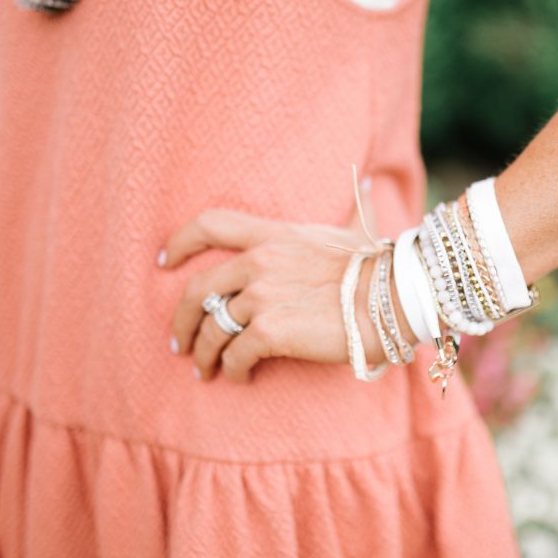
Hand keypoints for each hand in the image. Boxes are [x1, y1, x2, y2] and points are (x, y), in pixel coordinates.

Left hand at [158, 208, 418, 381]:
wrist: (395, 298)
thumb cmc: (379, 267)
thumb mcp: (355, 231)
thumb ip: (352, 209)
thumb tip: (365, 180)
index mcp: (273, 235)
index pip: (210, 225)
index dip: (180, 242)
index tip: (163, 261)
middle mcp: (260, 262)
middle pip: (197, 289)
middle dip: (182, 320)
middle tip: (180, 342)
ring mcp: (262, 297)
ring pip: (212, 329)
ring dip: (204, 353)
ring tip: (206, 370)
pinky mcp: (271, 332)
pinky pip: (235, 354)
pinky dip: (232, 369)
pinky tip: (239, 377)